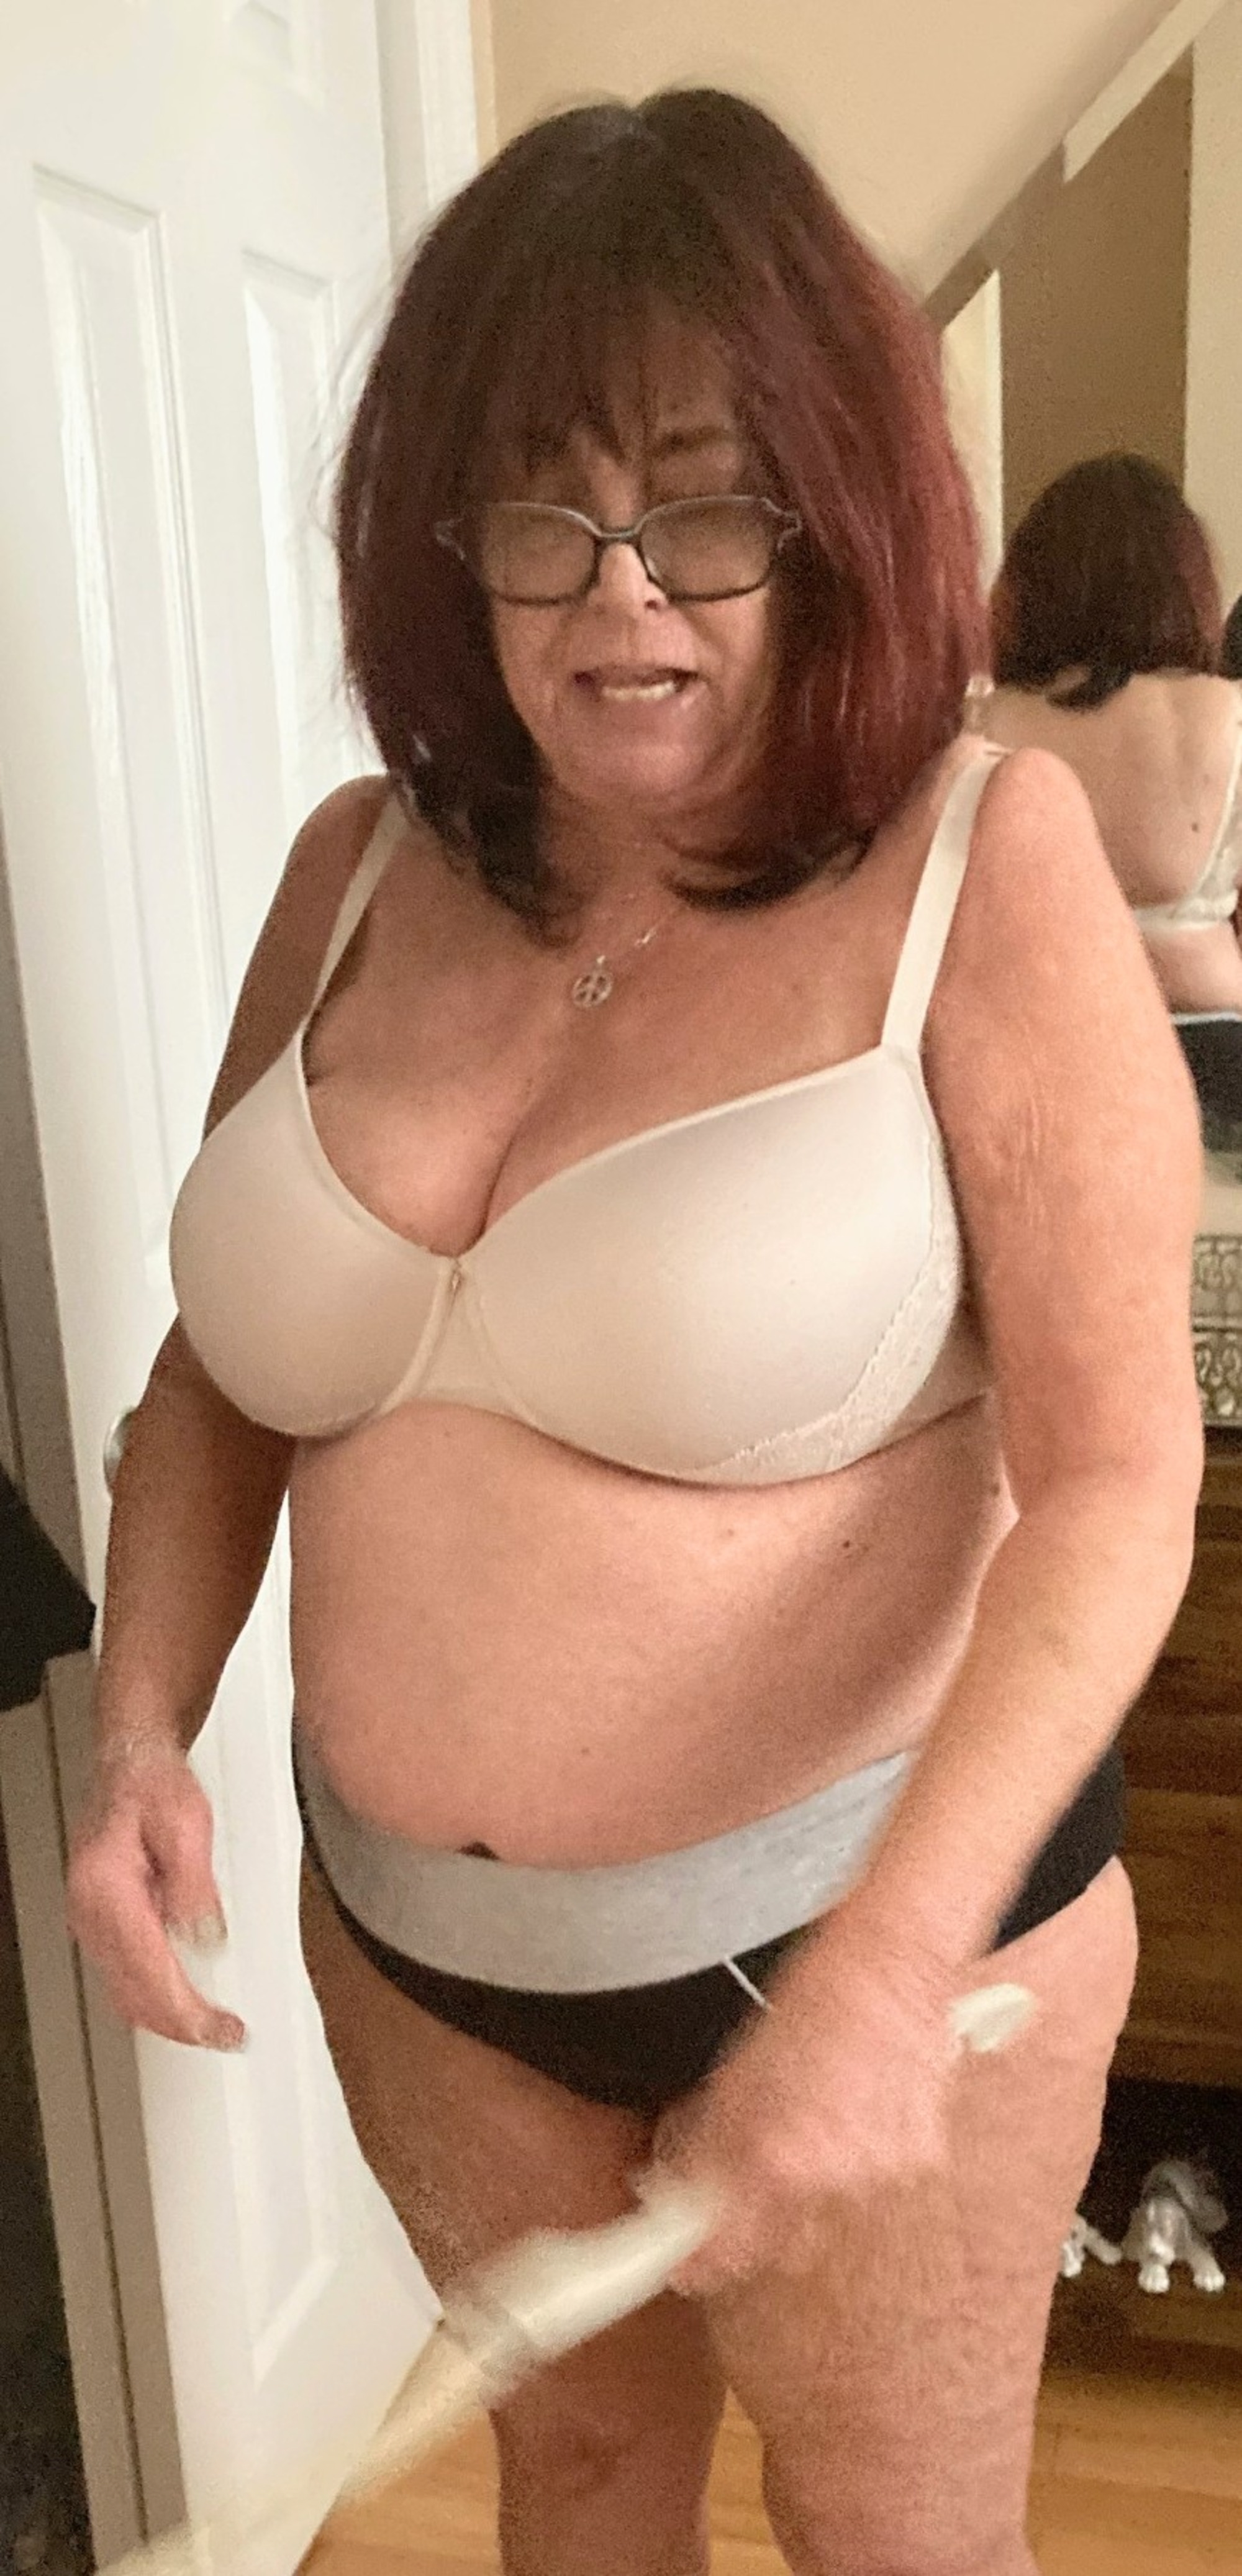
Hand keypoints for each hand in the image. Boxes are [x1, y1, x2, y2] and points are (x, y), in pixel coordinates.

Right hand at [67, 1739, 246, 2050]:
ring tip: (213, 2027)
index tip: (224, 2031)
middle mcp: (90, 1915)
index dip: (189, 2013)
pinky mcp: (101, 1923)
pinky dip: (154, 1999)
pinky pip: (124, 1977)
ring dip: (168, 2018)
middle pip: (133, 1997)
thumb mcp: (187, 1825)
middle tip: (227, 2036)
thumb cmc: (154, 1786)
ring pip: (125, 1994)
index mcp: (108, 1893)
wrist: (131, 1764)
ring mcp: (91, 1922)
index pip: (150, 1975)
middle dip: (182, 2027)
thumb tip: (204, 1940)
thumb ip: (193, 1887)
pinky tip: (184, 2001)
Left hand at [650, 1917, 957, 2295]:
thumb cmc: (813, 2003)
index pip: (727, 2248)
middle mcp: (831, 2177)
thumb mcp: (737, 2073)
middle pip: (783, 2244)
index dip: (700, 2264)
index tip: (685, 2268)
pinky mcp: (920, 2159)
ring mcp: (881, 2172)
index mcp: (777, 2156)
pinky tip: (855, 2102)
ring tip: (816, 2109)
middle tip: (749, 2182)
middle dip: (761, 2223)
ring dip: (816, 2179)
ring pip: (830, 2207)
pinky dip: (860, 2153)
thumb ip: (708, 2146)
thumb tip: (677, 2195)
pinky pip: (875, 2179)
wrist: (891, 1963)